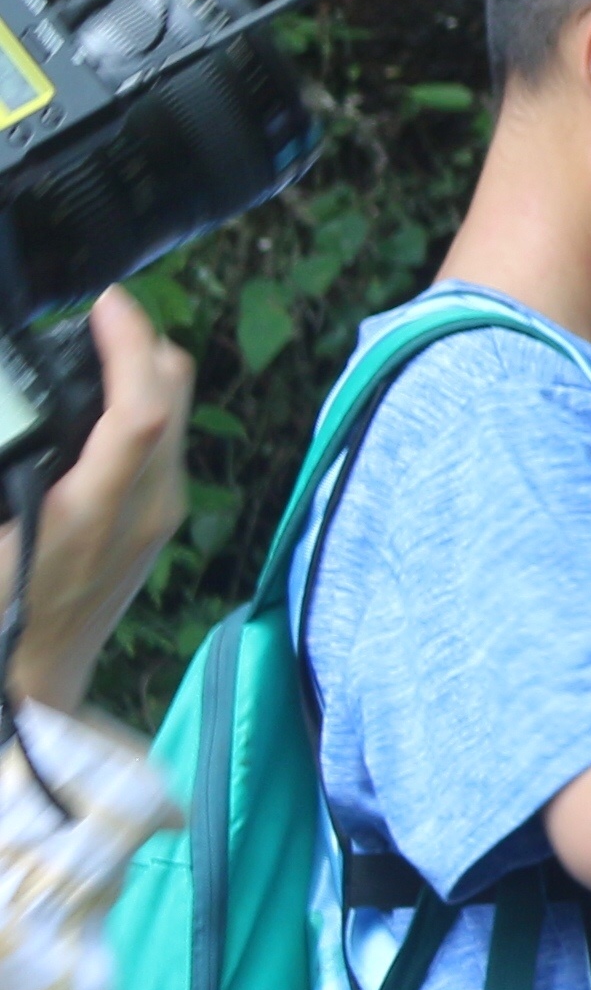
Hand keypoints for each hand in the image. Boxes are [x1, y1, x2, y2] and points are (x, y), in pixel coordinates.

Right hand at [15, 294, 193, 710]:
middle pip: (174, 395)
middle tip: (92, 318)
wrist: (30, 686)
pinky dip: (142, 404)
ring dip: (143, 370)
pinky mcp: (160, 522)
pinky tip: (99, 402)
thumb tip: (13, 413)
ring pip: (176, 413)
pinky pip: (166, 441)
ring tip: (93, 347)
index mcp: (97, 510)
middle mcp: (148, 506)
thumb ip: (13, 462)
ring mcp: (161, 515)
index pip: (141, 408)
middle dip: (139, 342)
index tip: (103, 303)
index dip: (129, 343)